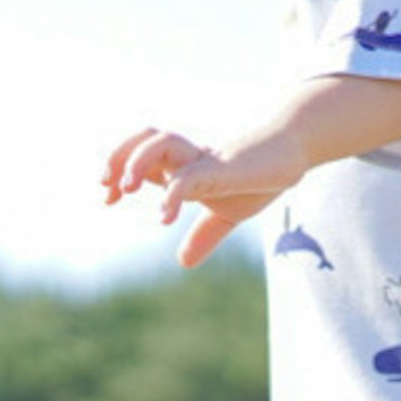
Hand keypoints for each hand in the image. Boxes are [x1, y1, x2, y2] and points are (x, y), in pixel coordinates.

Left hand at [102, 125, 305, 266]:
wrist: (292, 154)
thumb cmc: (259, 178)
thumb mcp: (227, 214)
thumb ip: (204, 236)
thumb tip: (183, 261)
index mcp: (184, 168)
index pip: (140, 158)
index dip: (117, 170)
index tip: (108, 197)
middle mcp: (189, 158)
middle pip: (144, 139)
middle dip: (118, 157)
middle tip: (108, 187)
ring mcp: (204, 160)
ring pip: (162, 143)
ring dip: (137, 162)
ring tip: (125, 189)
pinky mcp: (222, 168)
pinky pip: (189, 176)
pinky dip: (171, 195)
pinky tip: (164, 218)